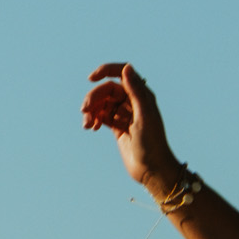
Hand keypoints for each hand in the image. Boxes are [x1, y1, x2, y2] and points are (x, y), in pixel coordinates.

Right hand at [81, 62, 179, 193]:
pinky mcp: (117, 126)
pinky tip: (91, 127)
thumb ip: (136, 92)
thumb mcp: (144, 116)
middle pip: (107, 89)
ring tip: (87, 123)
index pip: (121, 73)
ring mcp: (124, 114)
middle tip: (85, 110)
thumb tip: (127, 68)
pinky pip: (101, 116)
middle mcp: (132, 102)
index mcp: (142, 95)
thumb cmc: (152, 143)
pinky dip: (94, 119)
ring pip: (101, 103)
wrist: (152, 169)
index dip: (105, 71)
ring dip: (91, 110)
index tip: (92, 78)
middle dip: (94, 97)